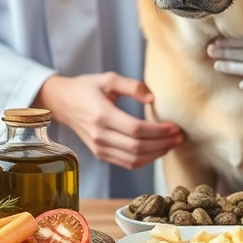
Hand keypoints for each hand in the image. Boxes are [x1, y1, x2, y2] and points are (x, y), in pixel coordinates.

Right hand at [36, 72, 182, 169]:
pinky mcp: (100, 154)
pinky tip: (157, 151)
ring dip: (156, 154)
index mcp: (102, 115)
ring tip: (172, 144)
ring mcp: (99, 147)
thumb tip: (152, 98)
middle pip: (137, 147)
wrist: (62, 102)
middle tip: (180, 137)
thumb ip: (132, 86)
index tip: (175, 127)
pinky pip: (125, 163)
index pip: (136, 129)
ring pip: (133, 159)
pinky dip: (144, 161)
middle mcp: (99, 135)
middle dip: (162, 144)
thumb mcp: (108, 78)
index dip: (159, 131)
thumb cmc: (87, 88)